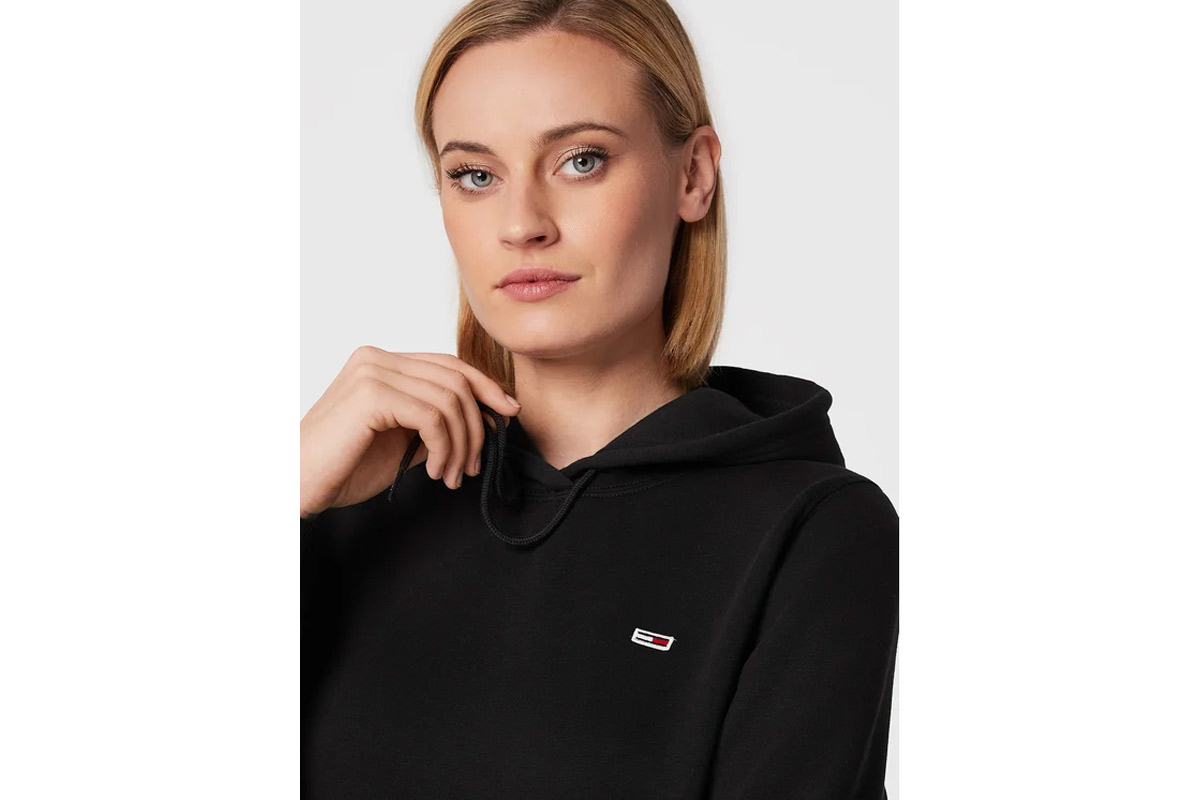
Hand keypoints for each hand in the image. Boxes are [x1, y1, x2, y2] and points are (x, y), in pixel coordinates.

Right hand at [300, 347, 520, 516]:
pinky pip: (433, 416)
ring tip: (451, 476)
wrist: (297, 485)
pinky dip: (444, 448)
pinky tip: (434, 472)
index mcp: (381, 363)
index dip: (485, 386)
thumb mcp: (401, 442)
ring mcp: (372, 372)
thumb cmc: (342, 467)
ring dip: (461, 444)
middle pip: (455, 379)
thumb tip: (484, 419)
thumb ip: (434, 424)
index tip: (508, 413)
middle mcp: (377, 358)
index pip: (449, 364)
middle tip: (473, 466)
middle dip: (476, 425)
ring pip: (449, 399)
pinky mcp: (371, 393)